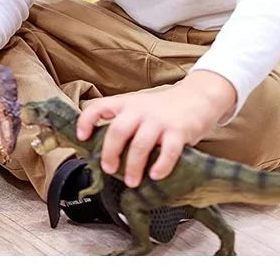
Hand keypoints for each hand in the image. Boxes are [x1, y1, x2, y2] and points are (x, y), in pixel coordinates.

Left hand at [75, 71, 236, 187]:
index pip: (99, 107)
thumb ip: (124, 123)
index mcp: (126, 104)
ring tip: (132, 181)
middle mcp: (140, 110)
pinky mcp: (179, 131)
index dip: (86, 121)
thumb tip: (105, 152)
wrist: (197, 97)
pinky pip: (168, 152)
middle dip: (110, 153)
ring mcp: (159, 120)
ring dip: (133, 166)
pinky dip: (160, 166)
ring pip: (140, 145)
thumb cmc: (163, 109)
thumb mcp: (139, 108)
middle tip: (109, 169)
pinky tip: (155, 175)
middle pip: (117, 131)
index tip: (82, 138)